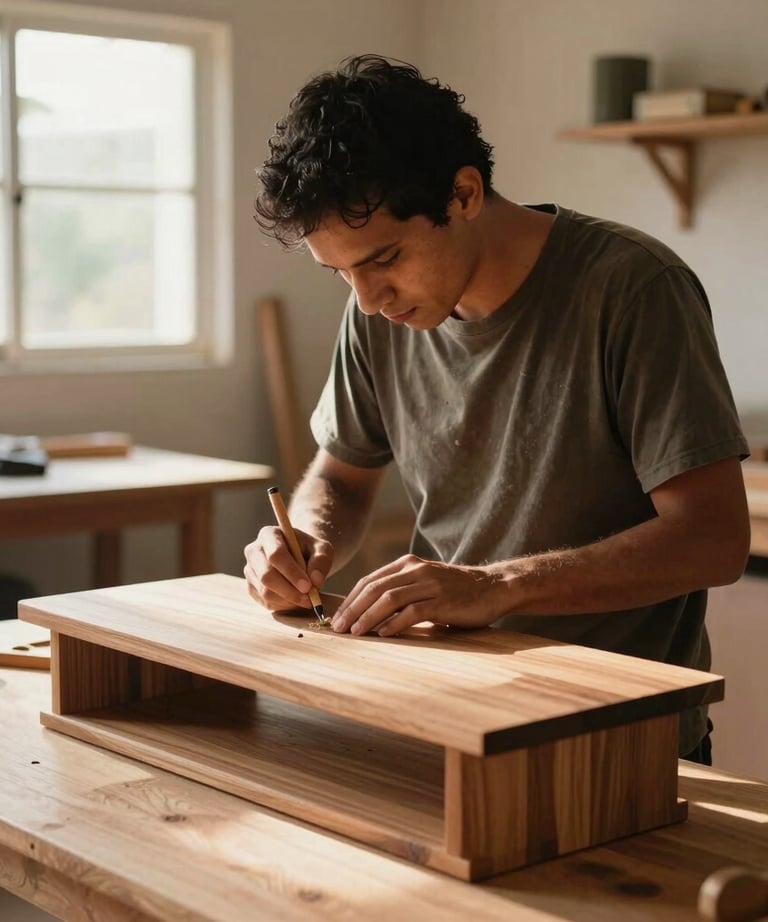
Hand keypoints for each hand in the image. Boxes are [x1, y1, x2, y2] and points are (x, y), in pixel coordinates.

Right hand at [244, 525, 333, 612]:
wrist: (301, 556)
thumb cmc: (310, 550)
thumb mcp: (322, 549)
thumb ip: (321, 561)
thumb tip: (315, 580)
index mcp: (269, 535)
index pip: (276, 555)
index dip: (291, 572)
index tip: (308, 586)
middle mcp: (254, 551)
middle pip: (266, 576)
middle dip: (289, 591)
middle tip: (309, 599)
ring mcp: (250, 570)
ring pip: (265, 592)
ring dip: (288, 600)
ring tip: (306, 599)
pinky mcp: (250, 586)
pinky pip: (264, 601)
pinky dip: (282, 605)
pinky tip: (295, 600)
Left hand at [331, 554, 507, 635]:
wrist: (493, 588)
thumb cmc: (456, 591)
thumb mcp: (424, 583)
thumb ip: (401, 591)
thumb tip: (369, 615)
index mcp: (407, 564)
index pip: (370, 580)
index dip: (351, 599)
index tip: (338, 616)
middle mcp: (416, 570)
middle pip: (374, 588)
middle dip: (353, 609)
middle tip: (339, 627)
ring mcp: (429, 584)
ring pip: (389, 598)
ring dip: (368, 617)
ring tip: (354, 632)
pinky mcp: (442, 601)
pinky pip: (412, 611)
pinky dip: (394, 623)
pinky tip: (382, 634)